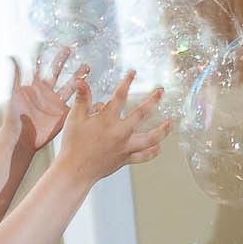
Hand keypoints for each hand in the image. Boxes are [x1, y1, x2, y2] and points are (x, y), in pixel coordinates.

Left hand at [6, 47, 77, 151]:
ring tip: (87, 67)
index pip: (41, 66)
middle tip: (72, 51)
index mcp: (34, 86)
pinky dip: (86, 100)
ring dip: (78, 77)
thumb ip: (15, 76)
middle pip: (58, 73)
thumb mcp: (13, 94)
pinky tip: (95, 93)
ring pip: (70, 87)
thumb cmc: (13, 117)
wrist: (21, 138)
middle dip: (65, 62)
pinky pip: (77, 106)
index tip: (52, 43)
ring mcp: (56, 103)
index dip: (46, 55)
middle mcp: (47, 93)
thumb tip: (11, 56)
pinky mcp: (64, 115)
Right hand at [54, 73, 168, 182]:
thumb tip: (82, 81)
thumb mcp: (75, 118)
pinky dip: (152, 153)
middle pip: (141, 114)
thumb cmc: (73, 143)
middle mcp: (120, 133)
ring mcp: (125, 147)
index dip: (127, 83)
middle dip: (153, 101)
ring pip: (149, 139)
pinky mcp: (125, 159)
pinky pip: (143, 156)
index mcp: (107, 120)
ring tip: (170, 124)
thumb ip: (82, 99)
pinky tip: (158, 148)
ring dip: (161, 131)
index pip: (119, 97)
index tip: (133, 73)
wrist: (75, 170)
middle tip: (161, 92)